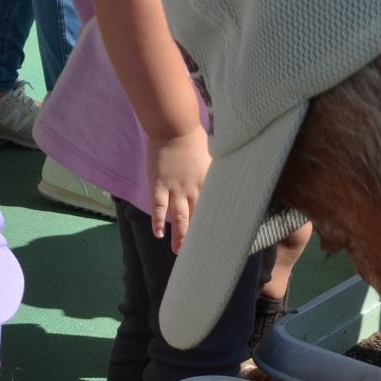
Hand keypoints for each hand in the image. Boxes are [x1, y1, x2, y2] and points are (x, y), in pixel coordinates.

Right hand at [147, 129, 210, 247]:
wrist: (173, 128)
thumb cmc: (194, 139)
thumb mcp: (212, 157)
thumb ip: (214, 173)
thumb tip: (223, 182)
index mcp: (208, 183)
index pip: (213, 209)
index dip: (213, 225)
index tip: (216, 238)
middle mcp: (193, 190)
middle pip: (197, 219)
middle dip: (196, 237)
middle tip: (196, 253)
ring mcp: (175, 189)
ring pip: (179, 218)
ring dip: (179, 236)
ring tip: (177, 251)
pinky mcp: (159, 186)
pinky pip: (159, 208)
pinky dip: (158, 222)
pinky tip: (158, 234)